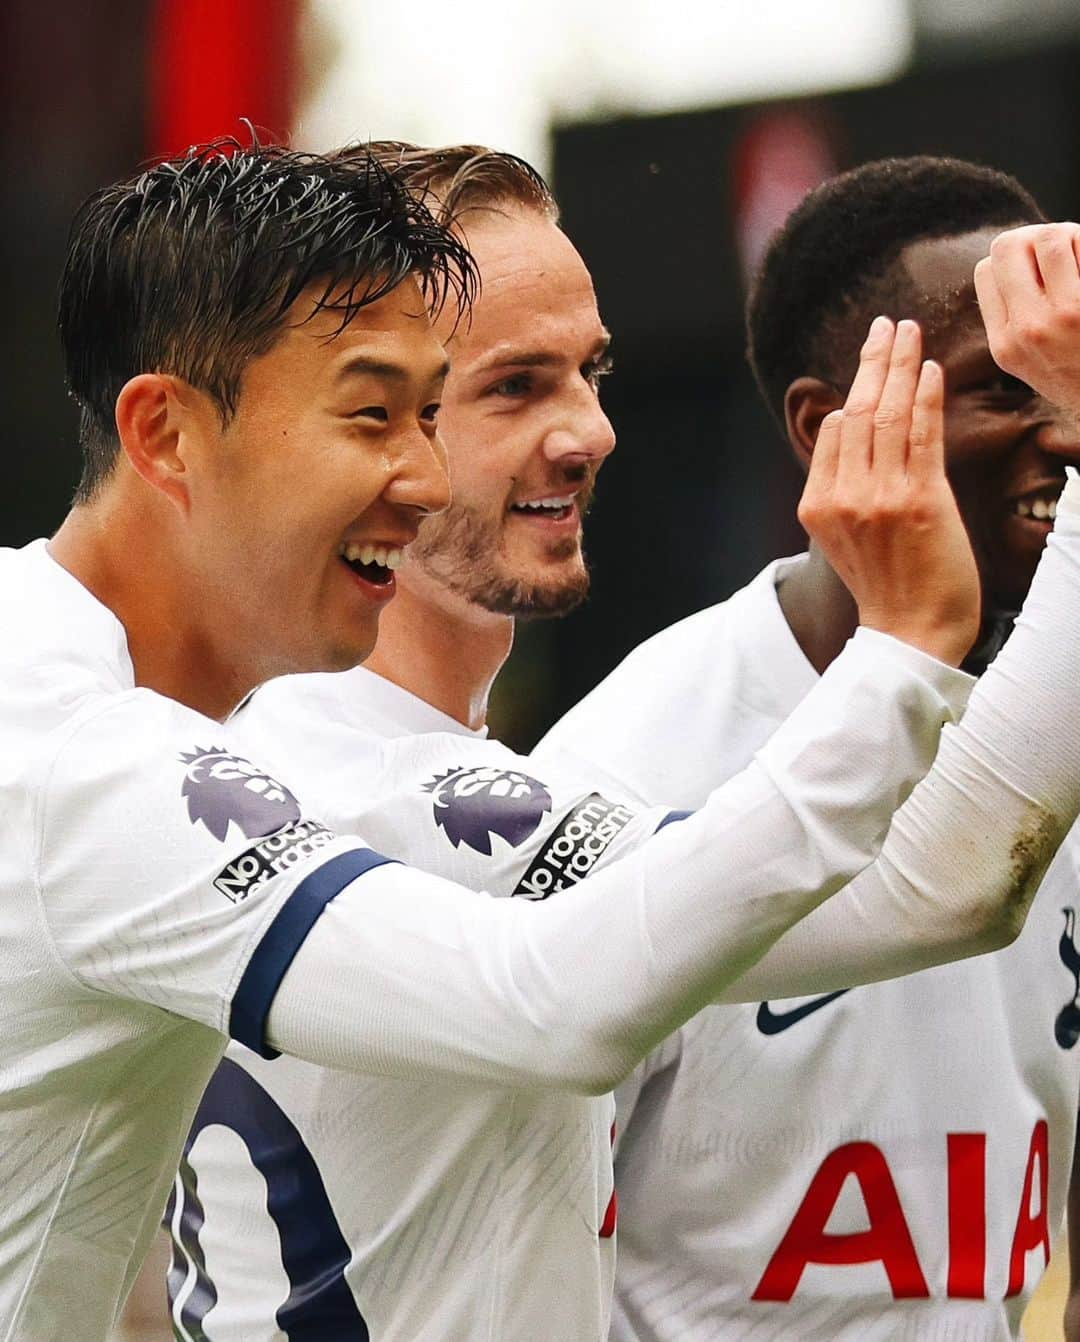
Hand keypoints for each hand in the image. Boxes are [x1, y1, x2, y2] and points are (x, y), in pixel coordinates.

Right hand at [798, 316, 980, 666]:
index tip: (874, 356)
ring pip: (885, 416)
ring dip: (899, 365)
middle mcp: (842, 497)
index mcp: (818, 504)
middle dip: (873, 360)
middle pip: (856, 412)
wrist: (911, 634)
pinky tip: (929, 368)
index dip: (853, 388)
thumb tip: (848, 428)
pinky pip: (920, 436)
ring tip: (909, 331)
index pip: (834, 431)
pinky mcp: (918, 502)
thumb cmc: (888, 587)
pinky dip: (924, 397)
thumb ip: (844, 485)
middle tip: (887, 323)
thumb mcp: (846, 535)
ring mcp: (878, 499)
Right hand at [974, 222, 1079, 417]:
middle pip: (1009, 245)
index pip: (986, 271)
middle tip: (1062, 251)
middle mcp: (1027, 329)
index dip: (1013, 260)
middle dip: (1035, 237)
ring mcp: (1064, 314)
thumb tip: (1015, 261)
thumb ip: (1013, 319)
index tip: (1038, 270)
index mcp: (1004, 345)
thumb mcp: (1030, 362)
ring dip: (1072, 235)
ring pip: (1050, 236)